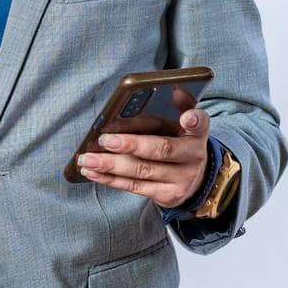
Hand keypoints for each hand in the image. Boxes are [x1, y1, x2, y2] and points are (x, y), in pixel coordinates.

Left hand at [77, 107, 210, 209]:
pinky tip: (94, 172)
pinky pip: (135, 187)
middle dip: (131, 144)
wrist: (195, 181)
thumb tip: (174, 90)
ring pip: (142, 170)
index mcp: (197, 134)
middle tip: (106, 139)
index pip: (199, 124)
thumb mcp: (184, 126)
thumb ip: (180, 107)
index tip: (186, 117)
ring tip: (88, 158)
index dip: (193, 120)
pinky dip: (111, 179)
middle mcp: (193, 157)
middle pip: (161, 149)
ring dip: (111, 164)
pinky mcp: (167, 196)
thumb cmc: (181, 145)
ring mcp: (180, 180)